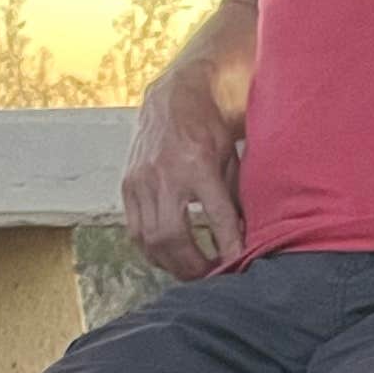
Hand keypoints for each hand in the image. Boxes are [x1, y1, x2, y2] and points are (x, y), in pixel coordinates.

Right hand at [122, 70, 244, 279]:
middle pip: (172, 237)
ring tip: (193, 270)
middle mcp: (163, 173)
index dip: (228, 245)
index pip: (215, 216)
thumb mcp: (232, 156)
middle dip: (193, 266)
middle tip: (213, 275)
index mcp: (197, 163)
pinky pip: (135, 231)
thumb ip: (236, 197)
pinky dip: (152, 250)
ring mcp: (140, 180)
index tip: (238, 264)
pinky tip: (170, 256)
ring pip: (150, 240)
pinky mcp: (127, 186)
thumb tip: (246, 239)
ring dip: (172, 264)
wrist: (174, 97)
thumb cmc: (210, 127)